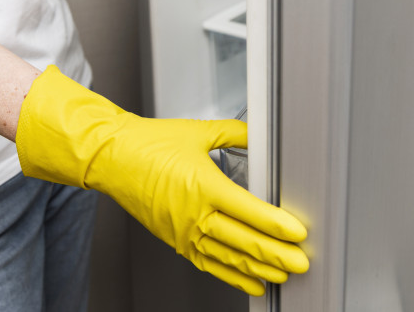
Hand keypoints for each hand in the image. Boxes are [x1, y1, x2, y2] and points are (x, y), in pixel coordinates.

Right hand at [16, 66, 308, 295]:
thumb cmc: (146, 145)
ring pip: (229, 258)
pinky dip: (233, 276)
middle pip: (245, 241)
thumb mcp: (197, 132)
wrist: (111, 158)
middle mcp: (195, 214)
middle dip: (278, 255)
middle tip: (302, 262)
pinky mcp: (175, 240)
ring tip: (283, 274)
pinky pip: (209, 264)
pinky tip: (251, 281)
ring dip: (260, 269)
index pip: (250, 211)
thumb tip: (255, 133)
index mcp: (204, 185)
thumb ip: (233, 133)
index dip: (278, 225)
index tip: (299, 233)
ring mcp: (184, 231)